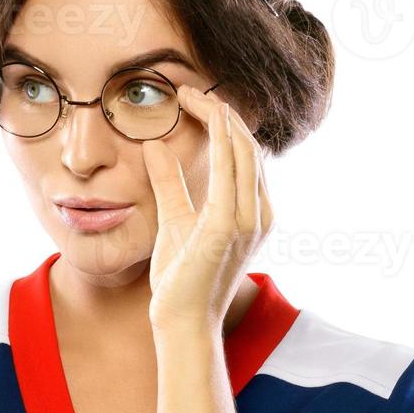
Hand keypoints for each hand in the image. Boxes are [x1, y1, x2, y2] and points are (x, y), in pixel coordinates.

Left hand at [140, 84, 273, 333]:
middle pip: (247, 146)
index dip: (222, 123)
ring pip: (243, 151)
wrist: (182, 322)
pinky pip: (230, 172)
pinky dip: (221, 141)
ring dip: (220, 118)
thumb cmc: (181, 279)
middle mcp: (259, 212)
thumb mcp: (174, 220)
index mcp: (252, 211)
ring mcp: (248, 219)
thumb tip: (155, 147)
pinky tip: (206, 119)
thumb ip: (169, 184)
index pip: (244, 155)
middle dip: (221, 112)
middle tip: (189, 90)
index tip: (192, 101)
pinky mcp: (229, 226)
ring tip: (194, 96)